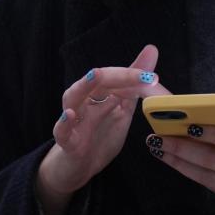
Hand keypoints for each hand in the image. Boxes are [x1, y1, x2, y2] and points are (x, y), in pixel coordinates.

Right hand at [38, 45, 168, 212]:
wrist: (81, 164)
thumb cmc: (100, 131)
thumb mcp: (123, 106)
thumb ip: (135, 82)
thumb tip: (151, 50)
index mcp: (96, 92)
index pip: (113, 76)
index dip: (133, 74)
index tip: (153, 77)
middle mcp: (82, 100)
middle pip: (96, 82)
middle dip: (120, 77)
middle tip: (142, 76)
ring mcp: (73, 119)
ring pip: (73, 97)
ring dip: (84, 85)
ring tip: (96, 76)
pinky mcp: (66, 140)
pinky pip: (61, 130)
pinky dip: (64, 122)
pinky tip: (70, 115)